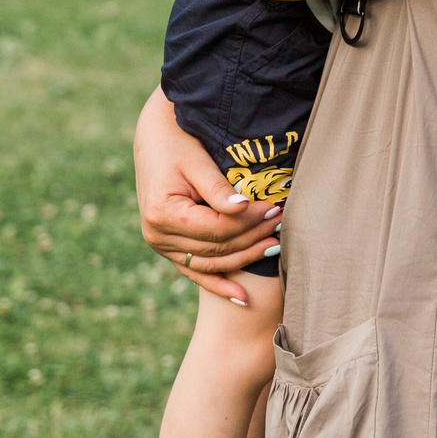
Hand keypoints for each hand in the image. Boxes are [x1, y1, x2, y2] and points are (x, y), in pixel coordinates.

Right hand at [134, 89, 282, 300]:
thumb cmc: (176, 142)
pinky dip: (219, 285)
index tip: (276, 208)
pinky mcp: (168, 248)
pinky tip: (243, 298)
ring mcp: (161, 246)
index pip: (218, 228)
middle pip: (217, 247)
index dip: (250, 222)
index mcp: (163, 214)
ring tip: (275, 246)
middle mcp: (157, 236)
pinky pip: (196, 272)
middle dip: (253, 237)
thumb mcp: (197, 161)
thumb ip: (218, 189)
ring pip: (211, 263)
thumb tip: (245, 208)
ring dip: (244, 258)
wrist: (154, 139)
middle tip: (282, 222)